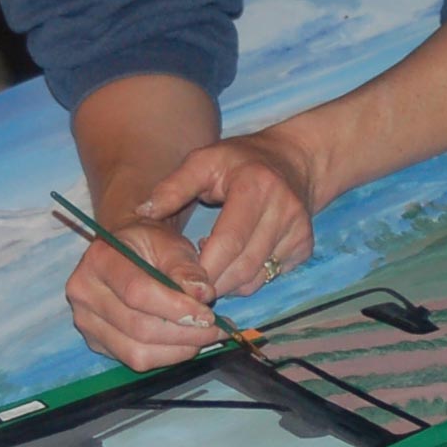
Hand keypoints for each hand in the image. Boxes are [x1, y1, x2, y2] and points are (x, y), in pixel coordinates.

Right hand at [66, 218, 220, 371]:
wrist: (127, 252)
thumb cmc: (150, 246)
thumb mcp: (171, 244)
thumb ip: (186, 268)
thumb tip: (202, 295)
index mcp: (100, 259)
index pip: (138, 292)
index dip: (176, 308)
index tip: (208, 314)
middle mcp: (84, 292)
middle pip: (138, 327)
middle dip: (185, 333)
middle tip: (216, 328)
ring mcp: (86, 321)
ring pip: (137, 352)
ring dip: (180, 349)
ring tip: (206, 336)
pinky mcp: (96, 342)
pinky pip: (135, 361)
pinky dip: (168, 356)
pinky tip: (186, 343)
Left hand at [142, 129, 320, 300]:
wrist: (294, 161)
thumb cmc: (240, 161)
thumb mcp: (204, 160)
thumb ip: (173, 186)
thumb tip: (142, 212)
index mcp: (256, 187)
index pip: (229, 240)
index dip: (204, 265)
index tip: (179, 277)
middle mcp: (284, 210)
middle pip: (243, 266)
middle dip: (211, 282)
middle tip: (185, 285)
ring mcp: (298, 231)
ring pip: (255, 278)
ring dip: (225, 284)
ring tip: (205, 272)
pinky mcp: (304, 247)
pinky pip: (268, 277)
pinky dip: (244, 280)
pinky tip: (230, 264)